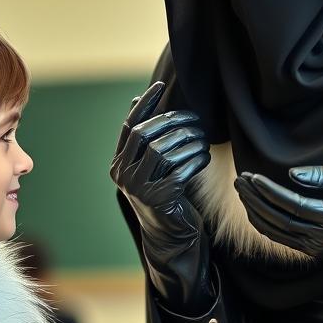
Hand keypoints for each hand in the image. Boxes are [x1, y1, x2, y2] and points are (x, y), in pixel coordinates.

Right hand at [110, 81, 209, 241]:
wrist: (170, 235)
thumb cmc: (164, 195)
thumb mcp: (151, 166)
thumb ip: (144, 139)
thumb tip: (134, 100)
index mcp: (118, 164)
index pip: (129, 127)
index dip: (144, 105)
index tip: (160, 86)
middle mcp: (123, 176)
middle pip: (145, 136)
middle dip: (171, 121)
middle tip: (194, 117)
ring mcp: (138, 189)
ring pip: (162, 152)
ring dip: (187, 141)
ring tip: (203, 138)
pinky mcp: (158, 200)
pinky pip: (179, 171)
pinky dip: (195, 160)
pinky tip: (204, 156)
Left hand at [234, 165, 322, 292]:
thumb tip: (291, 175)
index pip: (294, 205)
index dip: (270, 191)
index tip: (253, 177)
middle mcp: (322, 238)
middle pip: (279, 219)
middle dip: (255, 199)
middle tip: (240, 180)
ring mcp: (314, 248)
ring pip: (275, 231)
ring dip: (254, 210)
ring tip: (242, 190)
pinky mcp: (309, 252)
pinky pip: (279, 237)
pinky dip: (262, 222)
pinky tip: (252, 206)